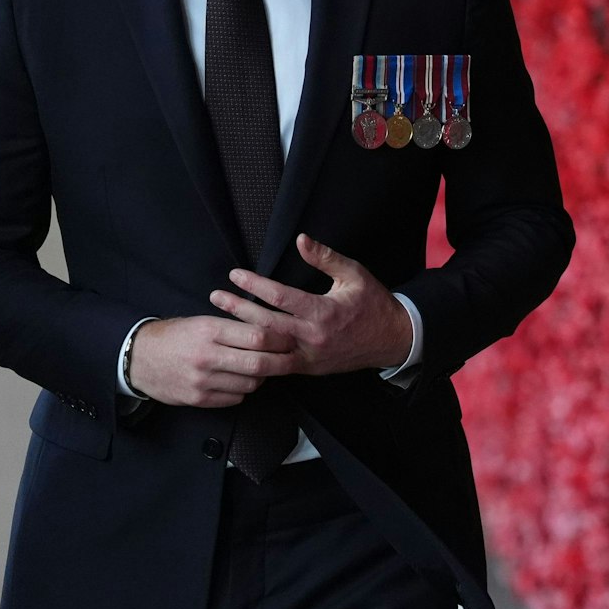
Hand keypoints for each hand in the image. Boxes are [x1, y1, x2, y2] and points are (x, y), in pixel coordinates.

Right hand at [126, 316, 297, 407]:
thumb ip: (235, 327)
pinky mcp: (198, 399)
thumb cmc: (176, 336)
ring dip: (262, 377)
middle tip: (291, 359)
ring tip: (262, 368)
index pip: (258, 337)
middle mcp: (207, 357)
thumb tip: (272, 332)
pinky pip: (235, 398)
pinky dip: (244, 389)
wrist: (138, 358)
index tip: (290, 339)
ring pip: (250, 383)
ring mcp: (202, 381)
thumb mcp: (203, 321)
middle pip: (259, 363)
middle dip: (282, 362)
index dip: (280, 340)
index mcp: (210, 331)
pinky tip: (240, 380)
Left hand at [209, 234, 412, 376]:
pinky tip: (238, 349)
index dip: (255, 284)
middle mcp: (313, 336)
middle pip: (265, 323)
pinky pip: (276, 367)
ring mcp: (309, 356)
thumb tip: (300, 240)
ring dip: (241, 335)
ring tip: (219, 323)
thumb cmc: (373, 303)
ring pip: (267, 349)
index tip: (235, 274)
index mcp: (323, 311)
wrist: (392, 339)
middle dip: (237, 308)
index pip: (280, 297)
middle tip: (216, 296)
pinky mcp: (309, 368)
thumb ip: (325, 258)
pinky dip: (255, 358)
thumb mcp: (354, 274)